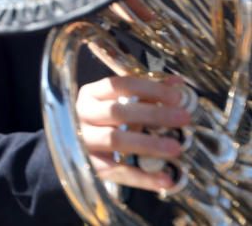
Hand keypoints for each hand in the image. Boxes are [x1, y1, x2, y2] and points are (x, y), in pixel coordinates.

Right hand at [76, 75, 190, 192]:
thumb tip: (177, 82)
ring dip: (148, 144)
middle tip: (184, 118)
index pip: (119, 85)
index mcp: (91, 94)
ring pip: (115, 140)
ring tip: (176, 148)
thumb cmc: (106, 119)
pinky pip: (117, 171)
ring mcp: (84, 140)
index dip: (149, 89)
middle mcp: (83, 114)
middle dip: (153, 114)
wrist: (79, 144)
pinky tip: (166, 179)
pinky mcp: (90, 165)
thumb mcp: (121, 102)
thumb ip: (147, 92)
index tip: (176, 97)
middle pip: (118, 112)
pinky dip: (142, 177)